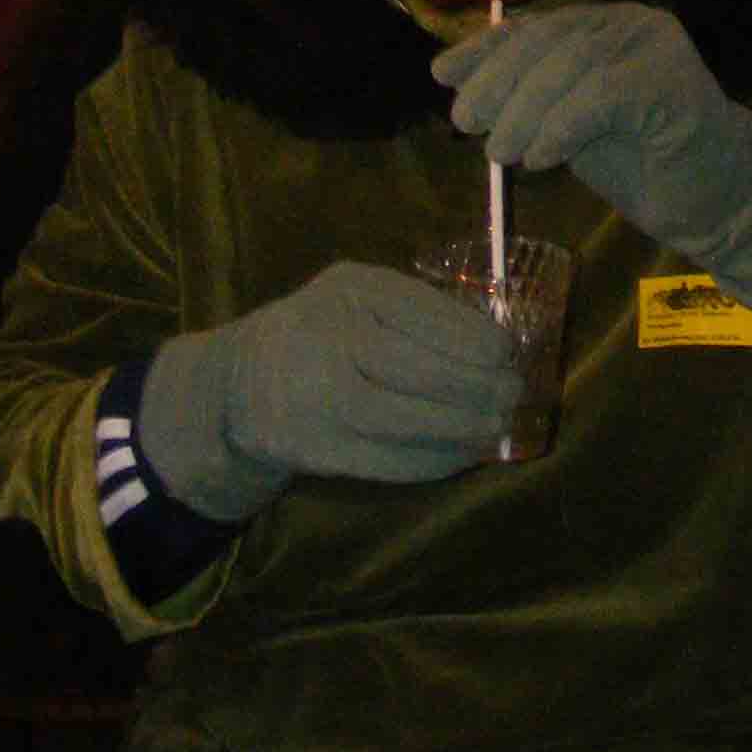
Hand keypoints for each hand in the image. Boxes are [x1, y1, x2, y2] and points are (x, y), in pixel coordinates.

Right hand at [136, 263, 520, 520]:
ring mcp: (312, 397)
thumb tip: (499, 351)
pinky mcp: (308, 448)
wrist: (239, 381)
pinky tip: (460, 455)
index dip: (474, 339)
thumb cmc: (324, 330)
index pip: (424, 313)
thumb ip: (417, 313)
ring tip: (495, 429)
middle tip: (513, 396)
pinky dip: (430, 461)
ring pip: (400, 422)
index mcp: (350, 290)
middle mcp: (326, 338)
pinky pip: (381, 461)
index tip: (507, 355)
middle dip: (476, 388)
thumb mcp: (360, 296)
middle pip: (416, 370)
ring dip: (459, 431)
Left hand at [435, 4, 751, 317]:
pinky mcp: (673, 80)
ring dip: (524, 112)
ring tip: (502, 153)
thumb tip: (453, 77)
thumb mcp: (570, 123)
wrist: (720, 199)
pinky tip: (542, 158)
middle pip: (549, 40)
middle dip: (498, 81)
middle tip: (466, 123)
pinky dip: (563, 126)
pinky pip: (603, 96)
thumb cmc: (643, 164)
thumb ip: (529, 96)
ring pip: (571, 66)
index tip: (443, 77)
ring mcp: (656, 47)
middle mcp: (632, 24)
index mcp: (607, 26)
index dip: (486, 48)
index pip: (536, 27)